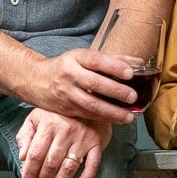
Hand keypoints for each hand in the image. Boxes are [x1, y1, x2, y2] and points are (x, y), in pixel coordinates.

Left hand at [16, 109, 110, 177]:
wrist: (85, 102)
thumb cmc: (56, 115)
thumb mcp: (36, 119)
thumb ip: (25, 136)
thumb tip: (22, 156)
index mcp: (49, 124)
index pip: (35, 154)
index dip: (29, 172)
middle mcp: (66, 130)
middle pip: (51, 163)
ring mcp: (83, 138)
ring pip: (69, 167)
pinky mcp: (96, 143)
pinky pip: (93, 164)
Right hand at [25, 48, 139, 125]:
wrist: (36, 80)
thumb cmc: (67, 66)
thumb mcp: (84, 57)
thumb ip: (112, 59)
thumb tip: (140, 62)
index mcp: (75, 58)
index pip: (96, 60)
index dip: (114, 66)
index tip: (130, 73)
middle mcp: (70, 75)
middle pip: (94, 84)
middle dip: (115, 91)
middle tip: (133, 97)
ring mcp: (67, 94)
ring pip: (91, 104)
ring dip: (112, 112)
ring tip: (130, 116)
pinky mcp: (67, 109)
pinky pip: (88, 115)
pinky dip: (105, 119)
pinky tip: (119, 120)